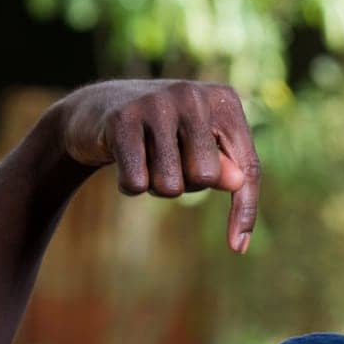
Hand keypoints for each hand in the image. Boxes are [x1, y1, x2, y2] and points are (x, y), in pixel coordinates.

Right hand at [50, 79, 260, 252]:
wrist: (96, 109)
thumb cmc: (164, 136)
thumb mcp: (200, 150)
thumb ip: (225, 169)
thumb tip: (237, 182)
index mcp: (224, 100)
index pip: (247, 167)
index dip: (245, 209)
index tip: (238, 248)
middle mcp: (194, 96)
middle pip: (206, 177)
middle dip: (188, 185)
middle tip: (169, 162)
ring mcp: (156, 103)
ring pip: (171, 185)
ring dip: (157, 186)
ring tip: (147, 158)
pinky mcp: (121, 119)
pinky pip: (137, 183)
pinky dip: (130, 185)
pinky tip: (123, 160)